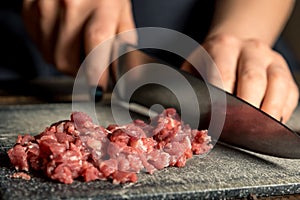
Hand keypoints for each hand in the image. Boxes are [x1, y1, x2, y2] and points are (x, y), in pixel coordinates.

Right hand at [22, 0, 135, 88]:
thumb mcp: (122, 16)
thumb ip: (125, 48)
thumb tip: (129, 79)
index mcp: (102, 5)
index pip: (96, 43)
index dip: (95, 72)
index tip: (97, 90)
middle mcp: (71, 4)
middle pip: (66, 59)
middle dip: (80, 72)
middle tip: (90, 66)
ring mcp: (46, 5)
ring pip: (51, 56)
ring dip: (66, 61)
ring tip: (77, 46)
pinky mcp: (30, 8)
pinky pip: (38, 44)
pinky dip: (52, 47)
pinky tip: (63, 35)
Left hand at [182, 34, 298, 122]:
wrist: (235, 45)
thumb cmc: (211, 61)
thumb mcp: (194, 65)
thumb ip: (186, 83)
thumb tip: (176, 110)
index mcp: (224, 46)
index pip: (223, 74)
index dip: (220, 99)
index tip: (216, 119)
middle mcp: (251, 49)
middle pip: (252, 80)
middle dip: (245, 109)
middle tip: (237, 129)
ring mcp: (272, 61)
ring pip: (277, 87)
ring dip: (267, 112)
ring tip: (257, 131)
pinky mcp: (287, 74)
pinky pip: (290, 94)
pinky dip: (282, 111)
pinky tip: (270, 123)